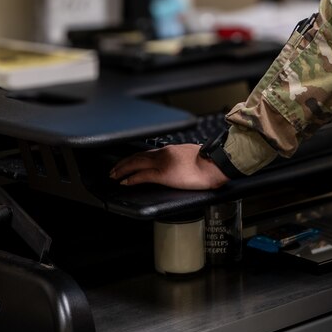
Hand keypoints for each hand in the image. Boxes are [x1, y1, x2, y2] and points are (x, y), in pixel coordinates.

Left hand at [109, 143, 226, 191]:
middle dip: (124, 163)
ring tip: (115, 175)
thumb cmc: (210, 163)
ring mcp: (163, 163)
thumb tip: (180, 166)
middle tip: (114, 169)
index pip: (147, 152)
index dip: (135, 158)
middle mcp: (164, 153)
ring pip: (136, 163)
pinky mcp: (164, 174)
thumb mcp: (191, 157)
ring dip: (123, 169)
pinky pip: (142, 176)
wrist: (217, 164)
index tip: (128, 162)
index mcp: (171, 150)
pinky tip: (125, 182)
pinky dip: (131, 178)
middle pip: (137, 156)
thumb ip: (181, 159)